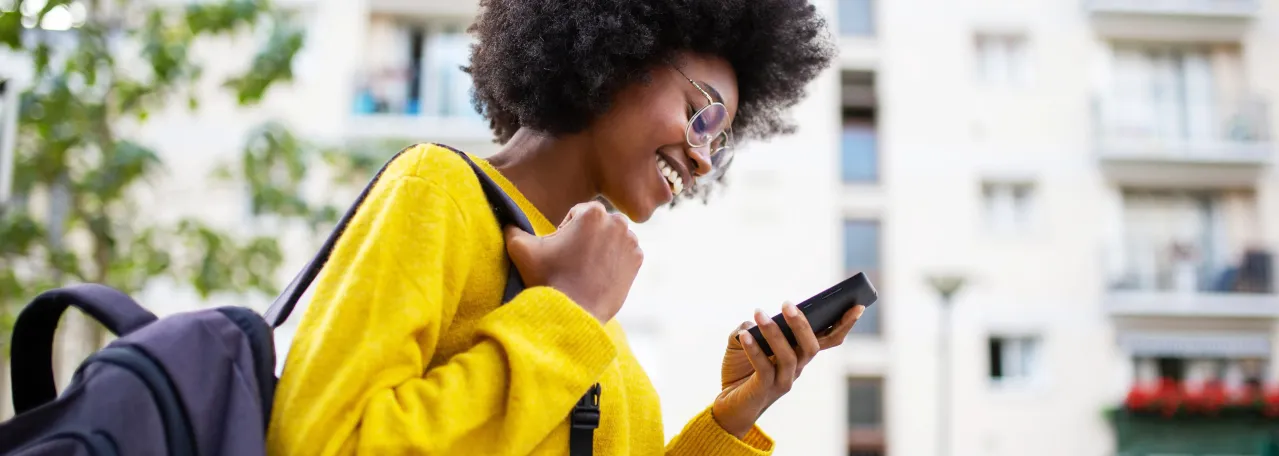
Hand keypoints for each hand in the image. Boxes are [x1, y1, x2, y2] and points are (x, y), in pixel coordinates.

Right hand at [504, 201, 642, 322]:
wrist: (573, 313)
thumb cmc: (548, 279)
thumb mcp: (521, 249)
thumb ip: (512, 228)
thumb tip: (507, 220)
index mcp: (593, 212)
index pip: (578, 213)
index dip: (566, 231)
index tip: (561, 251)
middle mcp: (617, 222)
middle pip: (598, 224)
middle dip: (586, 237)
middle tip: (573, 260)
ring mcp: (631, 242)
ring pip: (612, 237)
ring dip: (601, 247)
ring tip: (586, 269)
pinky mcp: (637, 261)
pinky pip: (625, 253)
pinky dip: (614, 261)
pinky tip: (599, 275)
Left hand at [711, 303, 865, 437]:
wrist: (727, 405)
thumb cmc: (739, 370)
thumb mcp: (742, 341)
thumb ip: (749, 327)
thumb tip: (753, 321)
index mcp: (800, 354)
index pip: (829, 339)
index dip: (844, 324)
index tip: (858, 305)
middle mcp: (797, 369)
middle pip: (811, 347)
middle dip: (803, 325)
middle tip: (787, 304)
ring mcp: (783, 381)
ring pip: (789, 356)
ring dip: (774, 333)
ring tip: (758, 314)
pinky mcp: (764, 390)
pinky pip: (764, 368)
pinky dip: (754, 350)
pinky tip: (744, 335)